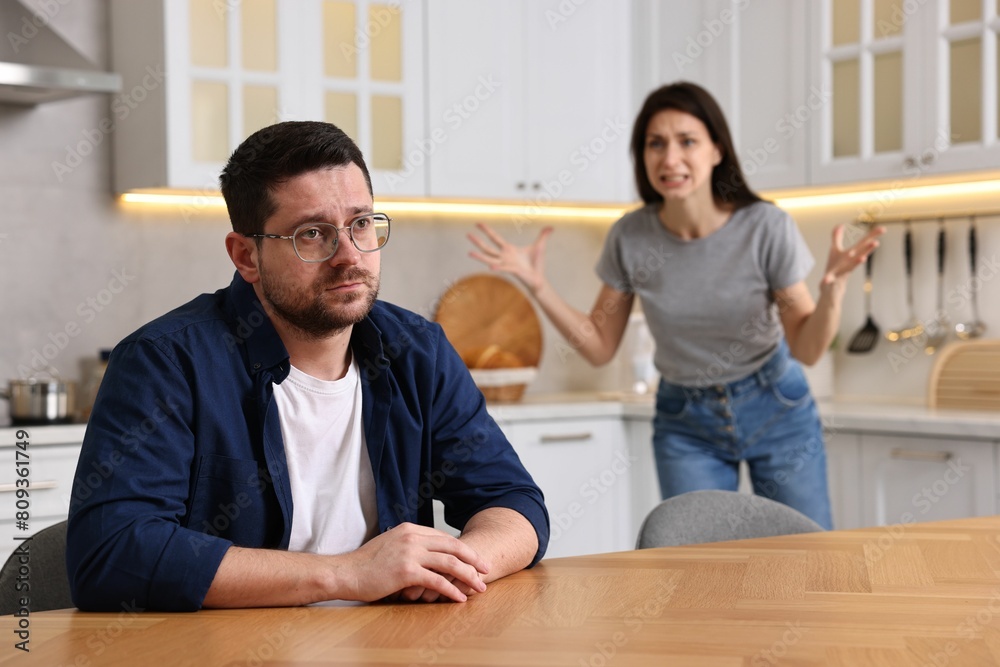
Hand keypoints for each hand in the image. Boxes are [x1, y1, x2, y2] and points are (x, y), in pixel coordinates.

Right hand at [339, 523, 488, 602]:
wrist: (345, 572)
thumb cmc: (365, 563)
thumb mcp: (390, 544)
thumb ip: (408, 545)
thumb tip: (425, 553)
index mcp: (410, 529)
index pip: (443, 537)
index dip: (462, 549)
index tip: (474, 559)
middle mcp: (412, 537)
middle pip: (452, 546)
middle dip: (473, 559)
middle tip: (486, 570)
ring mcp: (409, 553)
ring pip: (449, 563)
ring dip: (468, 576)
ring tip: (480, 587)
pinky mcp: (406, 571)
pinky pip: (436, 581)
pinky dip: (451, 590)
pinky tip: (460, 598)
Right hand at [467, 222, 552, 293]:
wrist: (539, 278)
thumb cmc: (537, 264)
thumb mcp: (540, 246)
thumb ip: (543, 235)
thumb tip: (551, 227)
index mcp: (509, 249)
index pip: (495, 237)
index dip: (487, 230)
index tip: (478, 223)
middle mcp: (504, 256)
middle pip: (487, 247)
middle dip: (477, 241)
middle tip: (467, 234)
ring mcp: (506, 264)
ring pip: (490, 259)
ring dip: (479, 256)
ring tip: (469, 253)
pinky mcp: (512, 271)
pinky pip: (503, 268)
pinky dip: (497, 267)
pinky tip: (490, 266)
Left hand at [820, 224, 885, 287]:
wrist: (831, 289)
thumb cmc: (835, 267)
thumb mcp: (835, 250)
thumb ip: (837, 237)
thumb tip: (840, 224)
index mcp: (851, 255)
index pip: (863, 244)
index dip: (872, 236)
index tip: (883, 228)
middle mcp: (849, 263)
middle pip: (860, 254)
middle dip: (867, 249)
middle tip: (876, 242)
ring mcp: (841, 272)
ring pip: (850, 267)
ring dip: (856, 263)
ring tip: (863, 258)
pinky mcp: (831, 280)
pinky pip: (829, 280)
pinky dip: (828, 279)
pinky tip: (825, 280)